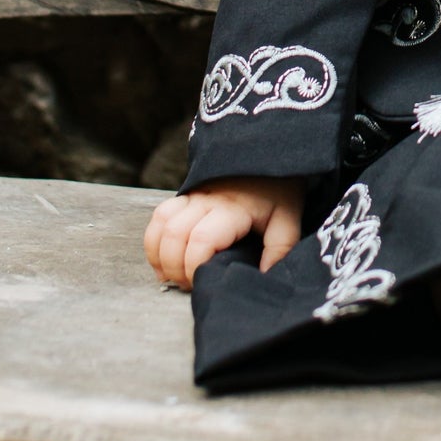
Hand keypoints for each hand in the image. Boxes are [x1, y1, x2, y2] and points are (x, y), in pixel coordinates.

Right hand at [144, 176, 304, 290]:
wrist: (269, 157)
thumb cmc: (278, 192)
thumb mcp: (287, 219)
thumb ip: (279, 249)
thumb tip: (263, 275)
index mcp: (233, 208)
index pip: (201, 240)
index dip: (194, 267)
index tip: (203, 281)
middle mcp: (207, 200)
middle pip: (174, 236)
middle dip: (175, 268)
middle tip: (190, 284)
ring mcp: (193, 195)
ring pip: (161, 225)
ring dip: (161, 256)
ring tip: (175, 275)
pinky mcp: (185, 195)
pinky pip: (158, 217)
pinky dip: (154, 242)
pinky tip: (164, 260)